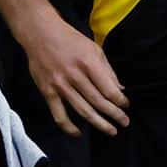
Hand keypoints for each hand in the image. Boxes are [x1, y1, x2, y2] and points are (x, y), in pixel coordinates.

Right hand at [22, 17, 128, 136]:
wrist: (40, 34)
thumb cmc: (70, 39)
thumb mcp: (93, 48)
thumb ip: (107, 70)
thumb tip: (120, 89)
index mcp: (89, 63)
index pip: (108, 89)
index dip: (120, 101)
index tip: (126, 106)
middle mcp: (75, 75)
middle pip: (98, 102)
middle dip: (114, 115)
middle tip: (124, 123)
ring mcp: (60, 85)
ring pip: (82, 110)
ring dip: (98, 123)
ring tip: (110, 131)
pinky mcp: (47, 91)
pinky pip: (59, 114)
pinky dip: (68, 126)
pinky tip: (78, 133)